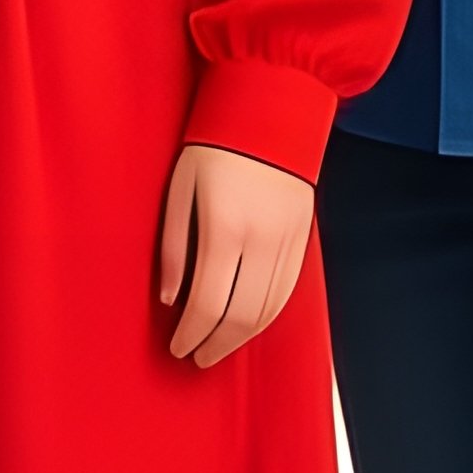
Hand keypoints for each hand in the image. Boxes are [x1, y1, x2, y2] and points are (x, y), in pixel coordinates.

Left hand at [159, 143, 313, 369]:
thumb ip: (173, 246)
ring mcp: (288, 244)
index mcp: (224, 229)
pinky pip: (286, 294)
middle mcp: (261, 243)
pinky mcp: (304, 241)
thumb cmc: (212, 147)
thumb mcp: (178, 187)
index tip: (176, 347)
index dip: (191, 333)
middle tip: (195, 357)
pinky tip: (247, 325)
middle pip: (241, 317)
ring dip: (242, 338)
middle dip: (215, 344)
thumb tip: (169, 298)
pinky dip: (266, 317)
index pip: (207, 303)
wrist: (269, 114)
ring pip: (268, 312)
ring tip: (217, 348)